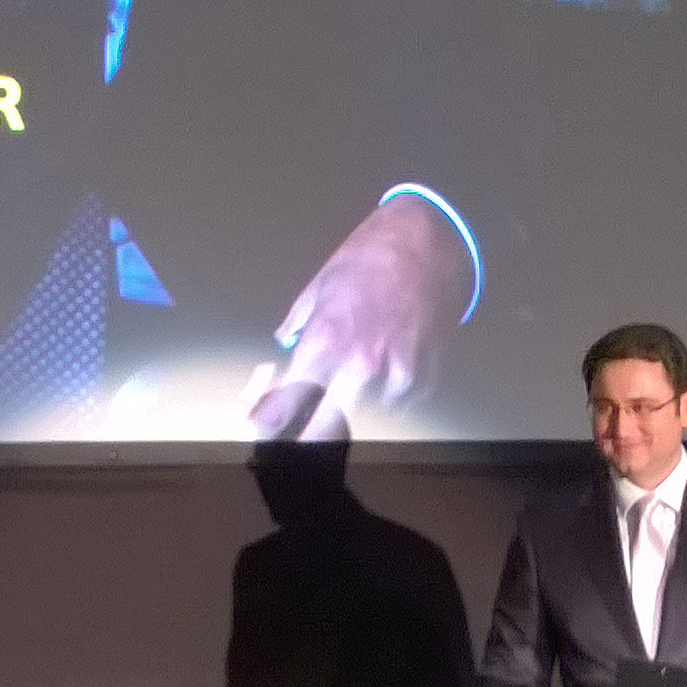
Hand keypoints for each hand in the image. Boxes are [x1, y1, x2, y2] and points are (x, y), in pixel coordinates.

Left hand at [248, 198, 465, 436]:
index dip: (269, 420)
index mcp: (326, 341)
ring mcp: (396, 378)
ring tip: (349, 391)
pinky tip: (382, 373)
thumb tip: (282, 349)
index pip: (288, 398)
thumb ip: (297, 325)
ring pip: (364, 421)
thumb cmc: (367, 259)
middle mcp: (360, 367)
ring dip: (351, 412)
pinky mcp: (424, 381)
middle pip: (325, 429)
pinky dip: (385, 397)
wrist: (427, 245)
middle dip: (306, 440)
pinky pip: (396, 406)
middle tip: (295, 441)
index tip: (260, 431)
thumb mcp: (319, 287)